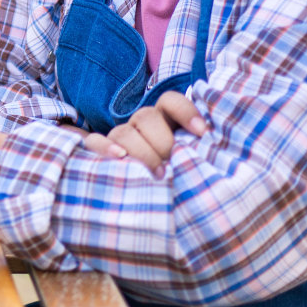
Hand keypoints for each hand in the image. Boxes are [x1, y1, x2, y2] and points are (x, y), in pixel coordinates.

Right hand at [81, 91, 207, 176]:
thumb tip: (212, 146)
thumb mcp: (189, 164)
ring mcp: (118, 137)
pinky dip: (106, 147)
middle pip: (147, 116)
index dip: (186, 111)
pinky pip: (94, 141)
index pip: (170, 102)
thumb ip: (197, 152)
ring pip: (125, 132)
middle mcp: (139, 125)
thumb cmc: (175, 179)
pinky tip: (120, 157)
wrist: (138, 204)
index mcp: (163, 122)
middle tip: (174, 163)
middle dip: (163, 141)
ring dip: (143, 152)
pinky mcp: (96, 151)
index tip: (203, 133)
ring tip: (159, 174)